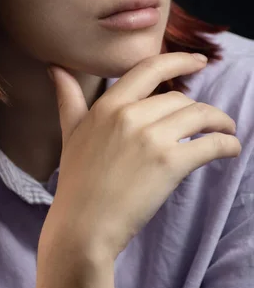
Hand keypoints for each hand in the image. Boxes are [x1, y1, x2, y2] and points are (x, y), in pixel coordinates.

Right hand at [44, 53, 240, 262]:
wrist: (83, 227)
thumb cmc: (77, 181)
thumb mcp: (70, 132)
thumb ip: (68, 98)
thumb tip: (55, 67)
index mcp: (108, 105)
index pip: (150, 69)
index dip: (180, 61)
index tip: (199, 61)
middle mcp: (130, 115)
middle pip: (179, 98)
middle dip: (199, 109)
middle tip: (209, 121)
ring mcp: (150, 138)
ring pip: (198, 116)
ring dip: (220, 122)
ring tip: (226, 130)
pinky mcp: (169, 164)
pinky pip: (209, 144)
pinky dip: (227, 144)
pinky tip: (231, 148)